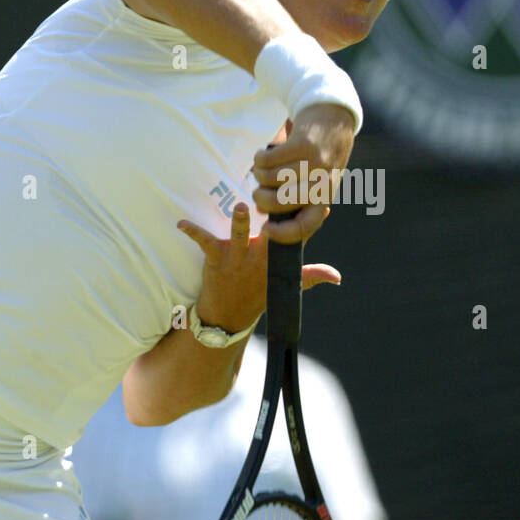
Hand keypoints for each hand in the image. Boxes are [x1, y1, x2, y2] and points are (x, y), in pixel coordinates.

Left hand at [176, 203, 342, 331]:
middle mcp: (258, 258)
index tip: (322, 205)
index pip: (295, 238)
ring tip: (240, 207)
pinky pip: (204, 243)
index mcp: (275, 261)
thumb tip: (337, 276)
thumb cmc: (257, 294)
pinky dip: (193, 232)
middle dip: (276, 219)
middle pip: (269, 235)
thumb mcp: (286, 286)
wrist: (227, 317)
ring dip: (238, 223)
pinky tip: (182, 224)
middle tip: (282, 202)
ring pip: (239, 237)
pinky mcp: (216, 259)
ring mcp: (237, 258)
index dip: (309, 221)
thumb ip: (312, 276)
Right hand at [250, 103, 355, 243]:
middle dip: (261, 199)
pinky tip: (262, 155)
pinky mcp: (302, 144)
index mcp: (325, 196)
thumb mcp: (317, 180)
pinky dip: (259, 159)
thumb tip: (263, 210)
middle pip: (281, 202)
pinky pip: (268, 159)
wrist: (334, 117)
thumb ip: (295, 198)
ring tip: (261, 170)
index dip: (283, 233)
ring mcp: (313, 163)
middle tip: (257, 193)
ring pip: (271, 179)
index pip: (307, 225)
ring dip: (259, 175)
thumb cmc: (319, 154)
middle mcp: (322, 182)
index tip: (265, 229)